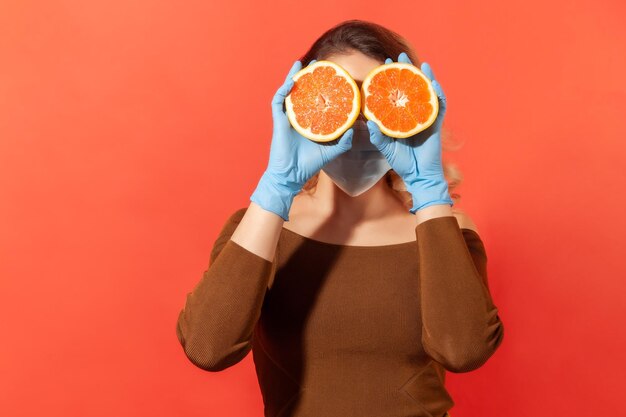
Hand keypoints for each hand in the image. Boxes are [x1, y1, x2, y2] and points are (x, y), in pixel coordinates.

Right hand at [250, 59, 353, 220]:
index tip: (332, 75)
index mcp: (309, 121)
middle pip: (302, 92)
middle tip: (317, 62)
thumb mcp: (331, 151)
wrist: (291, 176)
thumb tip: (355, 128)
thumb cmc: (309, 164)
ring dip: (293, 77)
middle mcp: (297, 117)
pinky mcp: (278, 122)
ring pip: (288, 92)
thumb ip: (343, 141)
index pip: (315, 100)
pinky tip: (291, 82)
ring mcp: (287, 118)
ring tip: (301, 64)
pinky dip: (283, 91)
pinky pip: (278, 102)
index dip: (321, 87)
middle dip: (308, 76)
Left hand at [366, 52, 452, 212]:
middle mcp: (413, 114)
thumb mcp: (386, 148)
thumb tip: (368, 122)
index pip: (396, 93)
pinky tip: (434, 83)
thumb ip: (378, 136)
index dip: (391, 79)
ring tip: (420, 63)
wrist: (419, 176)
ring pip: (427, 93)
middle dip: (407, 71)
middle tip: (400, 55)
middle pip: (411, 87)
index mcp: (401, 117)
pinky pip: (439, 106)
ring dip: (425, 77)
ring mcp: (426, 118)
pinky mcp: (436, 125)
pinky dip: (437, 94)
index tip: (383, 65)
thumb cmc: (402, 163)